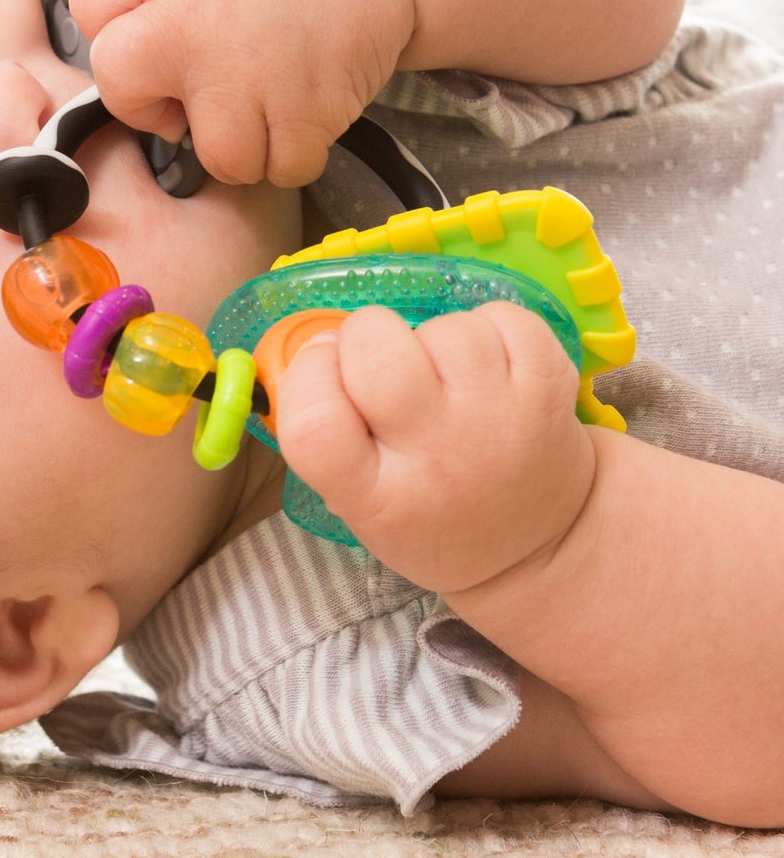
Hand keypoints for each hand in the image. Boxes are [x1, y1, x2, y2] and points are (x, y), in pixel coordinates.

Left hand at [68, 0, 415, 186]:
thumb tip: (114, 60)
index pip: (88, 8)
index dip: (115, 30)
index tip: (152, 34)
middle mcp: (194, 19)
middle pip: (119, 87)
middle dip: (149, 104)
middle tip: (193, 90)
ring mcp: (247, 71)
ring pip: (215, 155)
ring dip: (241, 141)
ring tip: (264, 96)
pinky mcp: (305, 110)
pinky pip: (281, 168)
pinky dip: (295, 151)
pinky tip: (303, 106)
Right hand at [273, 302, 597, 593]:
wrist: (536, 541)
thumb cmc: (426, 511)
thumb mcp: (358, 504)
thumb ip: (325, 434)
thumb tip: (318, 342)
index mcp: (377, 499)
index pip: (314, 424)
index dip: (307, 378)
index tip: (323, 372)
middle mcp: (439, 459)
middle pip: (376, 352)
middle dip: (364, 337)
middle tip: (380, 365)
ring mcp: (501, 420)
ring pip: (443, 328)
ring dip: (433, 337)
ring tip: (444, 378)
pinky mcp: (550, 386)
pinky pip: (499, 317)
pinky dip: (487, 327)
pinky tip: (487, 367)